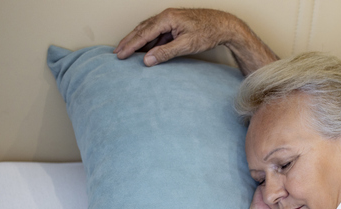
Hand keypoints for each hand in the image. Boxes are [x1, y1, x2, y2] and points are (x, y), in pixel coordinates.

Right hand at [114, 8, 239, 65]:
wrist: (223, 26)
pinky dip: (148, 41)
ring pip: (148, 30)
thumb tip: (147, 60)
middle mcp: (166, 16)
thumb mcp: (187, 45)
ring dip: (137, 41)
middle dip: (128, 41)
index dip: (130, 45)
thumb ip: (166, 52)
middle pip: (142, 29)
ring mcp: (170, 20)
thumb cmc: (208, 32)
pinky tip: (145, 50)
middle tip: (117, 53)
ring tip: (126, 51)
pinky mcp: (174, 25)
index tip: (120, 54)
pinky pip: (157, 33)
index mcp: (167, 19)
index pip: (143, 33)